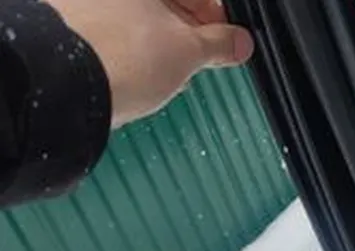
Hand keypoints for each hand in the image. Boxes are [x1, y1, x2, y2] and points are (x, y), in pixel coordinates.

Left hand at [45, 0, 254, 127]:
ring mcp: (85, 9)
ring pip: (136, 22)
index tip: (228, 37)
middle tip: (204, 57)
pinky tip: (141, 77)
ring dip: (159, 45)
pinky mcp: (70, 35)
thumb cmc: (120, 56)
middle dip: (187, 29)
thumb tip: (239, 43)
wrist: (64, 87)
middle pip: (162, 6)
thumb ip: (219, 45)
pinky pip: (112, 39)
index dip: (215, 15)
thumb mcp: (188, 51)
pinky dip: (131, 54)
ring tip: (171, 74)